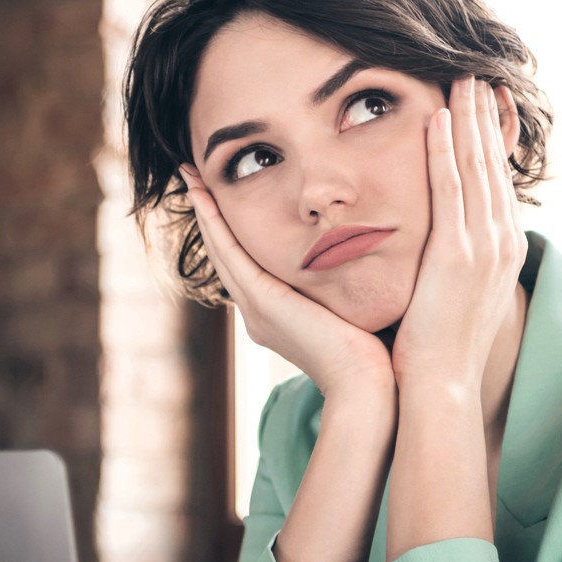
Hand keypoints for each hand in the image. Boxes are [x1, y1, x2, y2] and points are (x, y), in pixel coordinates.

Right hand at [180, 165, 396, 400]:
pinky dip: (215, 224)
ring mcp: (254, 308)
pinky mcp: (262, 303)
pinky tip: (205, 197)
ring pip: (220, 249)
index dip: (230, 228)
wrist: (365, 385)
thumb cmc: (371, 354)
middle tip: (192, 176)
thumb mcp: (348, 309)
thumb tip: (360, 259)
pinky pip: (231, 254)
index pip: (245, 262)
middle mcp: (256, 311)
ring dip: (204, 210)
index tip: (222, 194)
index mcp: (273, 314)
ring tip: (190, 176)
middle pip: (224, 252)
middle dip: (208, 213)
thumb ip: (342, 287)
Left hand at [389, 78, 526, 397]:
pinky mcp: (458, 254)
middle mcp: (502, 243)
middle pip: (494, 166)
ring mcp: (484, 248)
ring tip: (461, 79)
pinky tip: (438, 119)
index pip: (498, 182)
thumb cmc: (439, 349)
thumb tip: (440, 247)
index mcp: (503, 252)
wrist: (442, 386)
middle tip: (477, 75)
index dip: (491, 140)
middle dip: (485, 118)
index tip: (484, 105)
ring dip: (469, 120)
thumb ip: (453, 263)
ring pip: (477, 168)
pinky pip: (451, 190)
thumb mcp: (456, 296)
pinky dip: (447, 152)